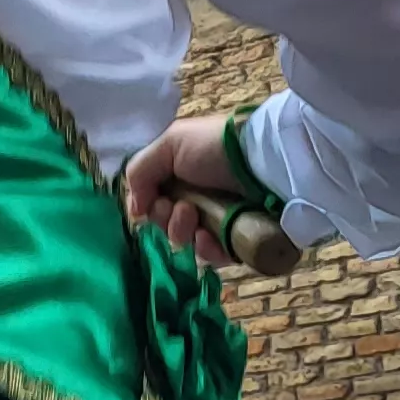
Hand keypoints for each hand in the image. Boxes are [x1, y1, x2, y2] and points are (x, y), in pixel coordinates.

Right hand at [121, 116, 245, 265]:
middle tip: (182, 207)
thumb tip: (135, 209)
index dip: (147, 207)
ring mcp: (216, 221)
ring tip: (195, 217)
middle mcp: (196, 199)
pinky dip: (206, 249)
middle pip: (165, 225)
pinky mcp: (236, 240)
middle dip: (166, 219)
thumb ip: (140, 171)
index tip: (152, 201)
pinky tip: (207, 237)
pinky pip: (212, 256)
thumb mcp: (170, 143)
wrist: (264, 160)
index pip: (151, 203)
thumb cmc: (215, 146)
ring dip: (182, 233)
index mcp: (178, 176)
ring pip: (185, 243)